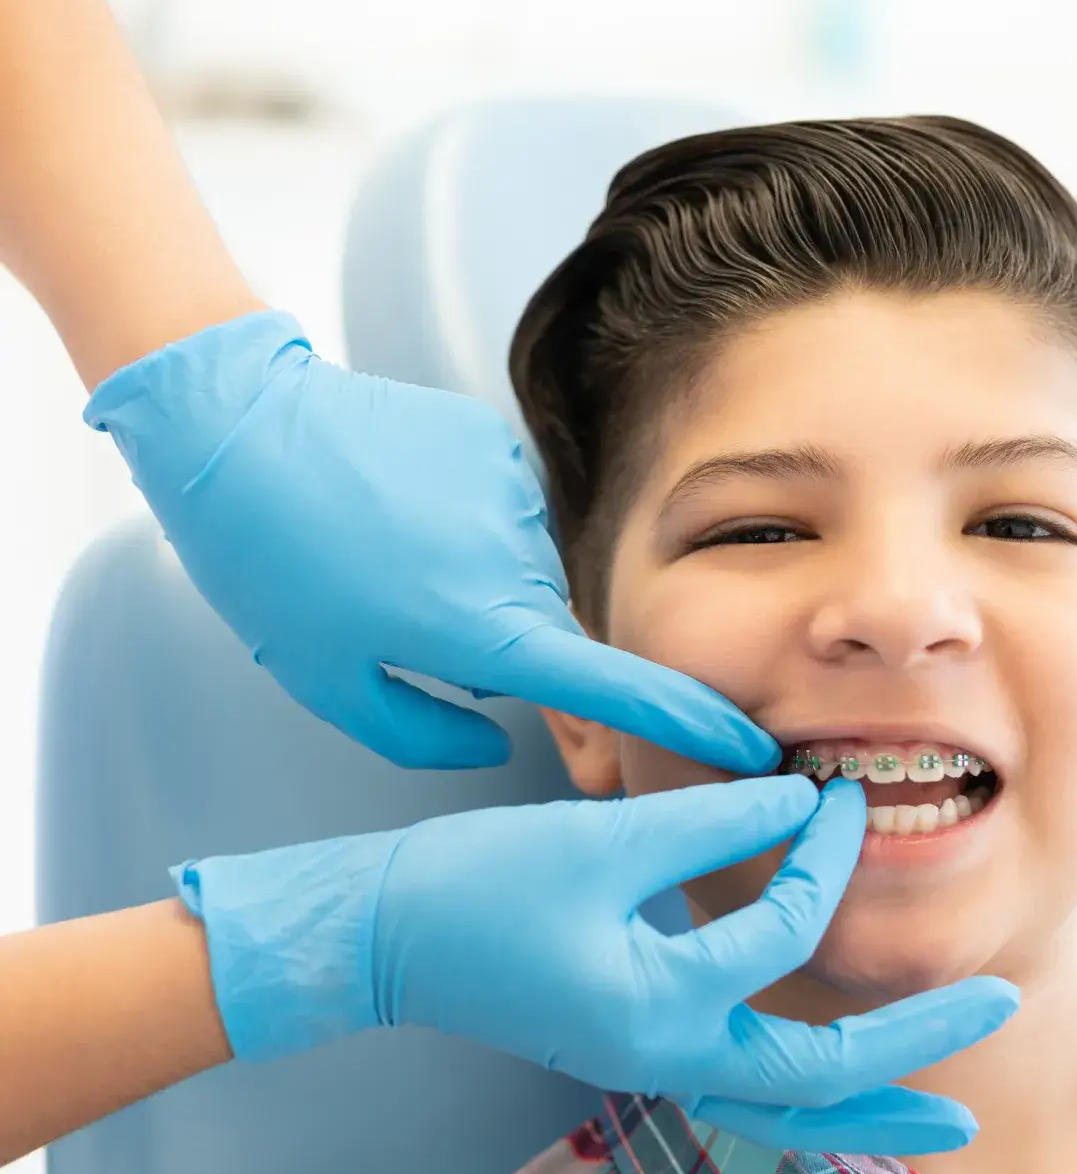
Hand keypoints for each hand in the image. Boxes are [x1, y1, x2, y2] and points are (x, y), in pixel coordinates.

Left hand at [85, 309, 775, 773]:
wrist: (232, 424)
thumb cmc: (271, 566)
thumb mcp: (331, 684)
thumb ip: (428, 733)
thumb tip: (496, 736)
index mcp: (485, 629)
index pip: (616, 687)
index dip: (687, 723)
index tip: (748, 749)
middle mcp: (519, 560)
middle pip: (553, 630)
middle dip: (510, 652)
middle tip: (411, 628)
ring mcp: (513, 494)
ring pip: (521, 570)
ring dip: (474, 584)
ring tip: (381, 560)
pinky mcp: (495, 445)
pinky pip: (500, 512)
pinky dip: (460, 528)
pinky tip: (393, 514)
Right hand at [176, 777, 1018, 1153]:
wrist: (384, 939)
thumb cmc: (479, 885)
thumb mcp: (607, 838)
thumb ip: (714, 820)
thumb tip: (805, 799)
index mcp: (662, 1005)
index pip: (786, 930)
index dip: (824, 853)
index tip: (843, 795)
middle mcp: (668, 1056)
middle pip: (820, 1074)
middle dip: (915, 1045)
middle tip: (1002, 1006)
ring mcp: (655, 1067)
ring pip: (786, 1111)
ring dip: (870, 1109)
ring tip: (946, 1121)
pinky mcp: (643, 1053)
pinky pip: (747, 1096)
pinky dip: (806, 1100)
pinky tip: (843, 1092)